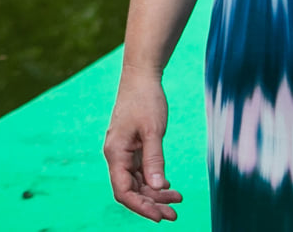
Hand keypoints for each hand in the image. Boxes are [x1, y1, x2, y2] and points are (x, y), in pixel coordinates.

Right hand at [104, 68, 182, 220]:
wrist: (141, 76)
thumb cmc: (145, 100)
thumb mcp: (153, 130)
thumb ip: (154, 160)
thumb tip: (156, 188)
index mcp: (115, 153)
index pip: (123, 191)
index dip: (141, 207)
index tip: (160, 216)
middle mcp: (117, 155)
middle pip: (131, 190)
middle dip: (151, 204)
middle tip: (174, 215)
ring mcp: (124, 152)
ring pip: (138, 182)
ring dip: (155, 194)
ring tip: (177, 200)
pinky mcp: (132, 148)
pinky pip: (141, 171)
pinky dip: (155, 180)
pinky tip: (169, 186)